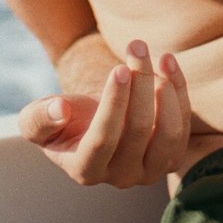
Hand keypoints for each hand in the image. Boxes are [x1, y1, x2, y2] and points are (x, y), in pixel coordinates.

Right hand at [18, 41, 190, 187]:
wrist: (90, 121)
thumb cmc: (62, 118)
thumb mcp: (37, 118)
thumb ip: (40, 118)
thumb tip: (59, 110)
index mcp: (85, 170)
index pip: (103, 139)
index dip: (113, 104)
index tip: (118, 68)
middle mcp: (121, 177)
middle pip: (139, 131)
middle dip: (141, 83)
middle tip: (137, 46)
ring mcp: (150, 170)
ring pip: (169, 134)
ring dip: (166, 88)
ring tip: (155, 55)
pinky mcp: (172, 156)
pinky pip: (185, 125)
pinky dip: (180, 91)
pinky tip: (167, 61)